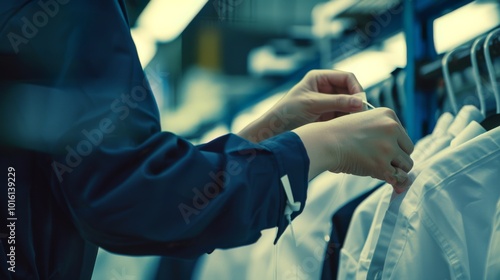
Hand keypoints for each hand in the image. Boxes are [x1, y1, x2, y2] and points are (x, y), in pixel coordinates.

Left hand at [238, 70, 364, 142]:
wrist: (275, 131)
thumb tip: (360, 102)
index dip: (356, 88)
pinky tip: (347, 128)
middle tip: (360, 115)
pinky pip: (344, 116)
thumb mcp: (313, 105)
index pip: (346, 78)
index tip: (360, 103)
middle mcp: (325, 89)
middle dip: (356, 102)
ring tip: (353, 123)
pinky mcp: (328, 117)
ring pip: (349, 105)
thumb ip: (337, 102)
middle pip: (350, 92)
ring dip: (353, 113)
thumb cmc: (287, 113)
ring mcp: (327, 103)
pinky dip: (348, 121)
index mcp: (319, 78)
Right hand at [294, 108, 413, 189]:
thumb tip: (402, 166)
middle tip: (375, 158)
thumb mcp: (364, 124)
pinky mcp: (381, 164)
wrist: (323, 142)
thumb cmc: (338, 135)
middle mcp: (391, 128)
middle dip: (395, 157)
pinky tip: (378, 175)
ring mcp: (387, 147)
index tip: (375, 146)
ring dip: (393, 169)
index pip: (403, 135)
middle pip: (408, 150)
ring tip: (375, 166)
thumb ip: (383, 136)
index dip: (392, 145)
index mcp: (388, 114)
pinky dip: (391, 180)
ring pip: (406, 165)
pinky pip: (399, 178)